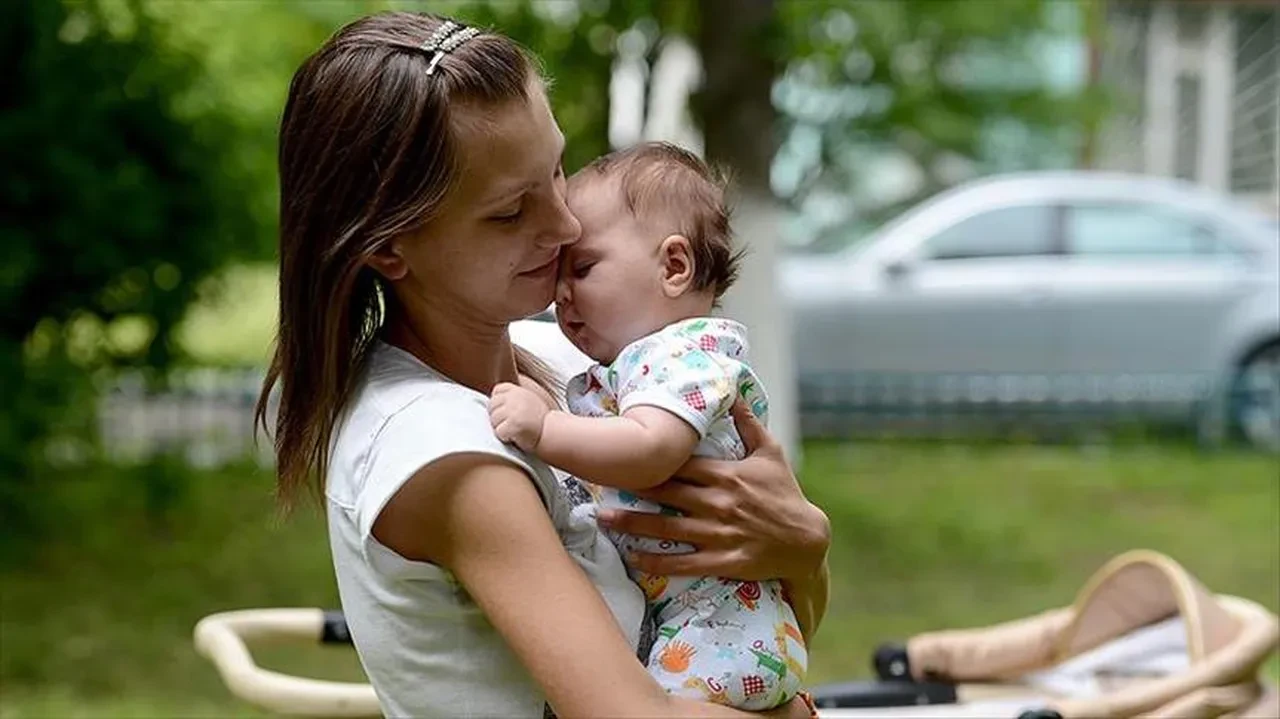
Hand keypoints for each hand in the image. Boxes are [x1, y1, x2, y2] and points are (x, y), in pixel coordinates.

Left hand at [488, 382, 548, 451]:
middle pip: (491, 406)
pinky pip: (499, 432)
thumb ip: (511, 398)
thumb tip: (488, 402)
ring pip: (493, 421)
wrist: (552, 434)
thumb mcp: (526, 401)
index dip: (499, 404)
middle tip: (513, 424)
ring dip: (502, 429)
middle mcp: (516, 397)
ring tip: (516, 430)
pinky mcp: (514, 423)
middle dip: (498, 418)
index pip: (497, 391)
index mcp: (518, 390)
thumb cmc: (537, 422)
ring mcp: (514, 410)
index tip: (510, 413)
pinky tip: (517, 436)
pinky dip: (506, 438)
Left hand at [596, 399, 829, 581]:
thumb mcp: (771, 452)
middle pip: (665, 494)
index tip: (621, 453)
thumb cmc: (786, 494)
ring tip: (602, 520)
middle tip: (597, 483)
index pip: (679, 464)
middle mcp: (718, 503)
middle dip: (630, 488)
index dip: (648, 459)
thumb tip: (733, 390)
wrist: (808, 541)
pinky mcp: (724, 561)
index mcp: (726, 474)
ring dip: (633, 525)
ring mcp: (720, 534)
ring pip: (668, 528)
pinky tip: (634, 559)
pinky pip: (684, 563)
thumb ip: (748, 422)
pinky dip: (657, 561)